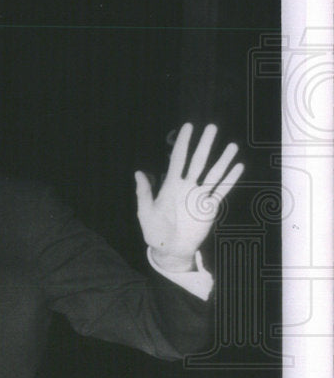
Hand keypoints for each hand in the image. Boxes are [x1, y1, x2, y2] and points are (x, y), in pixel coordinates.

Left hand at [135, 123, 243, 271]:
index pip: (178, 159)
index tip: (189, 126)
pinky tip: (238, 166)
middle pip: (198, 161)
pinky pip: (222, 190)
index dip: (183, 143)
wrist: (171, 251)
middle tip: (213, 127)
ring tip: (231, 145)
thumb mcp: (146, 213)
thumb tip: (138, 173)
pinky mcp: (210, 207)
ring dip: (223, 159)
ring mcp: (200, 196)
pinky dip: (231, 179)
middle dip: (205, 145)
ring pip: (213, 173)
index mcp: (170, 186)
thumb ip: (144, 193)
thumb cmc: (155, 232)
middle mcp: (187, 187)